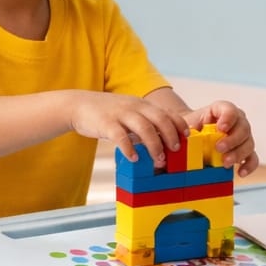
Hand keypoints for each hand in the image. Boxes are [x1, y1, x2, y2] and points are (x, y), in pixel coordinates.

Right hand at [68, 92, 187, 163]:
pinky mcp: (106, 123)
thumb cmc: (107, 113)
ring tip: (158, 161)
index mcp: (142, 105)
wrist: (79, 105)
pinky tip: (134, 158)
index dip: (179, 125)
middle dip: (171, 136)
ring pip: (144, 128)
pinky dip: (129, 148)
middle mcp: (134, 107)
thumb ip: (144, 124)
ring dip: (154, 145)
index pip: (167, 112)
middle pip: (160, 119)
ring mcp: (120, 114)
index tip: (186, 137)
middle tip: (175, 151)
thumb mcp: (129, 113)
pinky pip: (120, 136)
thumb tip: (162, 142)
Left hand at [183, 100, 259, 177]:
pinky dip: (248, 166)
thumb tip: (189, 138)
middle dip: (232, 140)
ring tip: (225, 162)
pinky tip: (240, 172)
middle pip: (243, 128)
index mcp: (223, 110)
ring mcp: (244, 136)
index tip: (220, 128)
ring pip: (249, 143)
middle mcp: (238, 121)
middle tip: (219, 148)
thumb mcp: (189, 124)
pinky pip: (252, 158)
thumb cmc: (193, 127)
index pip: (231, 110)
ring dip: (238, 154)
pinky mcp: (245, 151)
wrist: (194, 135)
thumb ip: (191, 128)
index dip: (228, 118)